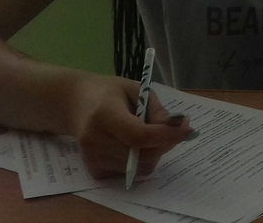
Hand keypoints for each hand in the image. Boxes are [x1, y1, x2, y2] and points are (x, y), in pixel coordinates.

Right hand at [68, 74, 194, 178]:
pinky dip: (141, 160)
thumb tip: (177, 127)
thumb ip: (156, 110)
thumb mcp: (136, 90)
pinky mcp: (95, 171)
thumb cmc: (109, 93)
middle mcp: (95, 140)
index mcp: (104, 114)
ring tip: (149, 132)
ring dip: (155, 151)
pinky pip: (131, 172)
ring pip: (141, 166)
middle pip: (142, 154)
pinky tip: (134, 144)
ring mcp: (93, 159)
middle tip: (173, 128)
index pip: (138, 135)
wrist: (75, 104)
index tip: (187, 129)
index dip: (166, 135)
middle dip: (165, 143)